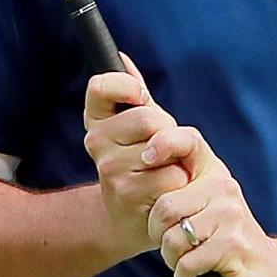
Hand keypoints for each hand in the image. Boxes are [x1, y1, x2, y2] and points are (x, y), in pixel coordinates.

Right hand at [82, 56, 195, 259]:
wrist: (134, 218)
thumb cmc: (144, 165)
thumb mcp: (139, 128)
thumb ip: (135, 95)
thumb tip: (123, 58)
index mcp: (97, 119)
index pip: (101, 86)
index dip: (125, 85)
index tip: (140, 96)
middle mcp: (96, 142)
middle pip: (147, 118)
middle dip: (169, 131)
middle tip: (166, 148)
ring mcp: (109, 169)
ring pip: (162, 148)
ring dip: (177, 160)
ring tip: (167, 171)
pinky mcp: (126, 194)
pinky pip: (170, 176)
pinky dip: (180, 183)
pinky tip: (169, 191)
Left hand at [145, 130, 276, 276]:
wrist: (271, 270)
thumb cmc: (225, 239)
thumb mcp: (205, 204)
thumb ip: (180, 188)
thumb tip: (144, 166)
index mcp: (213, 172)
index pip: (187, 141)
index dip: (164, 142)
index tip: (147, 157)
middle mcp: (223, 186)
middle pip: (164, 208)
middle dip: (159, 237)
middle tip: (174, 249)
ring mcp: (230, 215)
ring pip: (173, 239)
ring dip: (173, 261)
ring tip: (188, 264)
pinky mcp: (233, 244)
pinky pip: (187, 263)